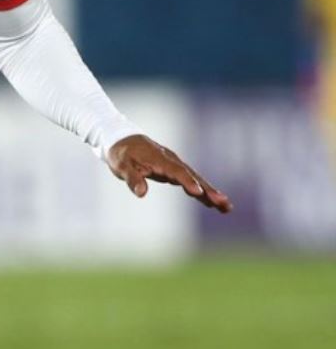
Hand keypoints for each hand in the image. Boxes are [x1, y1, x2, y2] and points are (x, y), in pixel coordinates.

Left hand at [106, 134, 231, 212]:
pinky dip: (201, 191)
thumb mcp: (121, 166)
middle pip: (193, 176)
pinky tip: (211, 203)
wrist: (121, 140)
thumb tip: (141, 194)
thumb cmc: (120, 154)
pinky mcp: (173, 170)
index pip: (177, 172)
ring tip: (226, 208)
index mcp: (160, 160)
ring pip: (195, 179)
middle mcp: (172, 161)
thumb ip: (132, 179)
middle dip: (209, 190)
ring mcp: (174, 165)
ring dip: (210, 193)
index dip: (188, 182)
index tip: (198, 193)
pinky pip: (190, 181)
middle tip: (224, 203)